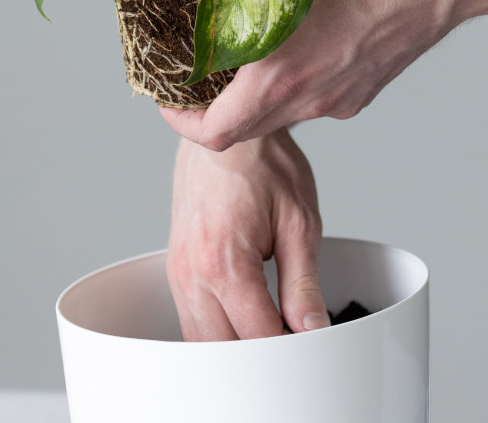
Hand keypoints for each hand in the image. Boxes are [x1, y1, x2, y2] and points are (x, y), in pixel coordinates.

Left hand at [148, 0, 460, 147]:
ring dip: (257, 93)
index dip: (180, 122)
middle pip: (245, 129)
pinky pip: (317, 98)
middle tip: (199, 72)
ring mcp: (339, 100)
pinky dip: (296, 80)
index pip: (214, 133)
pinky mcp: (362, 92)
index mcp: (280, 75)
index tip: (168, 99)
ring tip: (246, 47)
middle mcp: (308, 99)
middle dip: (214, 108)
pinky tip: (304, 34)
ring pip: (282, 112)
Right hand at [167, 128, 327, 338]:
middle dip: (259, 356)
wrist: (229, 130)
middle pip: (223, 350)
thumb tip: (312, 327)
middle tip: (293, 344)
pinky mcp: (175, 266)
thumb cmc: (264, 163)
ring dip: (234, 347)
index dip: (290, 349)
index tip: (310, 347)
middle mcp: (191, 273)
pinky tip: (243, 318)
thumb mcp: (299, 221)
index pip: (257, 336)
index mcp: (224, 262)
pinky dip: (215, 329)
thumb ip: (303, 283)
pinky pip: (190, 318)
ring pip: (200, 341)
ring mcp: (177, 272)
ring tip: (271, 331)